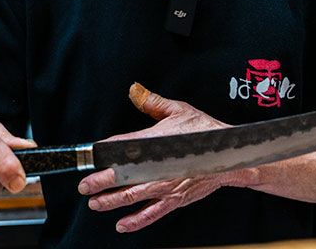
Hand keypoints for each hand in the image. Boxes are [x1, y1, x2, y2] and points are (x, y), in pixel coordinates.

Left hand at [78, 83, 231, 232]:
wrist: (231, 156)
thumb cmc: (205, 133)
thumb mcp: (179, 110)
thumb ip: (153, 102)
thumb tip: (134, 90)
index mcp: (157, 142)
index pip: (124, 147)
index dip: (105, 152)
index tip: (91, 156)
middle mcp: (159, 167)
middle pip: (124, 177)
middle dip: (101, 183)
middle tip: (85, 186)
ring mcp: (167, 186)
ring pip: (134, 197)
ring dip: (112, 202)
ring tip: (95, 204)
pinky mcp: (175, 199)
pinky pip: (152, 213)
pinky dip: (136, 220)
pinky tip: (122, 224)